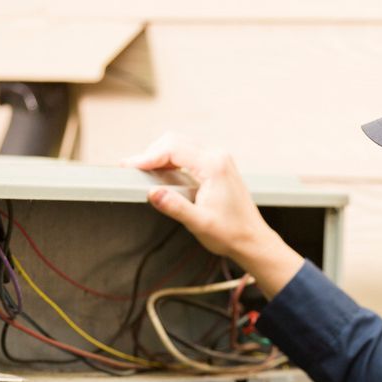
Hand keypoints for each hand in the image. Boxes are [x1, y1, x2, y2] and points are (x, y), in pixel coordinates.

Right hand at [122, 134, 302, 297]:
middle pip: (174, 141)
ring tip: (141, 171)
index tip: (129, 167)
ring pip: (180, 146)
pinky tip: (159, 174)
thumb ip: (175, 207)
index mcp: (213, 166)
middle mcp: (217, 156)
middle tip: (130, 169)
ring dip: (159, 156)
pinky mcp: (216, 166)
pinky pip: (188, 155)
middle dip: (150, 153)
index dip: (147, 156)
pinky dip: (170, 161)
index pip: (173, 149)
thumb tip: (153, 193)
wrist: (252, 239)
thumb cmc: (230, 233)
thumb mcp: (199, 223)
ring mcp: (218, 159)